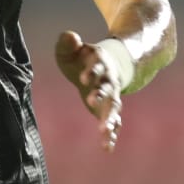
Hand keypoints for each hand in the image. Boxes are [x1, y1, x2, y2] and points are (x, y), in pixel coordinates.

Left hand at [55, 31, 122, 151]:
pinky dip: (112, 134)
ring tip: (104, 132)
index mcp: (100, 64)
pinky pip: (114, 123)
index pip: (97, 67)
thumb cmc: (82, 57)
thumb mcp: (72, 49)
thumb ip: (68, 43)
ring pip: (114, 108)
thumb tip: (71, 36)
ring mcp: (112, 96)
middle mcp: (109, 81)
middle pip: (108, 89)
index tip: (83, 79)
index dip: (91, 72)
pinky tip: (107, 147)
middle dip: (101, 96)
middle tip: (92, 103)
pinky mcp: (109, 109)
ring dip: (110, 119)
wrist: (106, 65)